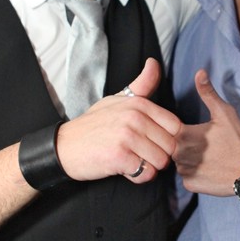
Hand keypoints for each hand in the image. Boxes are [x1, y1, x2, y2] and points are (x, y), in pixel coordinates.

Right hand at [57, 58, 180, 183]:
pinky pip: (146, 173)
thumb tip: (154, 63)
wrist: (64, 146)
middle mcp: (135, 117)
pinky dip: (138, 177)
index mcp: (139, 103)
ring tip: (132, 160)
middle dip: (159, 155)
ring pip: (161, 161)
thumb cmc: (93, 125)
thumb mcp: (117, 100)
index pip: (175, 126)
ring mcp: (127, 136)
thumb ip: (141, 85)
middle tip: (139, 154)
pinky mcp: (119, 156)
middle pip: (170, 146)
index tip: (151, 142)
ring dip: (149, 167)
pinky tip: (125, 169)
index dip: (167, 139)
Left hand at [174, 69, 239, 195]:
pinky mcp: (190, 185)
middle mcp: (179, 155)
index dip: (174, 127)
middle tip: (202, 143)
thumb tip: (199, 72)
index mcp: (184, 134)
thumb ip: (208, 93)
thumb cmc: (238, 140)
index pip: (166, 128)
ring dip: (187, 159)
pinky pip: (186, 177)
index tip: (189, 130)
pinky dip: (194, 173)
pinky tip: (208, 169)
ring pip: (178, 162)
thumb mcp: (224, 113)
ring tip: (207, 156)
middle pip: (171, 146)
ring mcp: (184, 171)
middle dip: (183, 144)